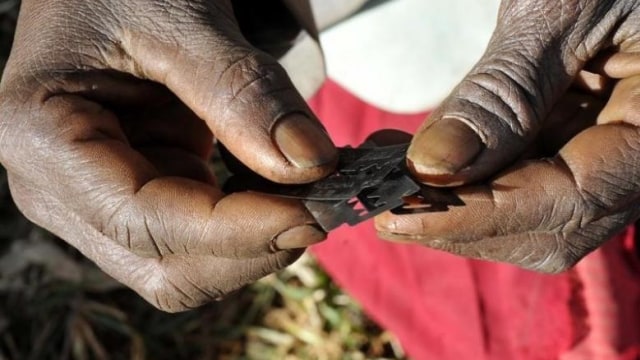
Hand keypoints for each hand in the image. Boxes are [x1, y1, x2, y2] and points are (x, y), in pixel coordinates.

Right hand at [0, 0, 336, 310]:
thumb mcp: (178, 16)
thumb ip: (241, 91)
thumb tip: (309, 165)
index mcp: (42, 140)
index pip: (145, 223)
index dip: (237, 231)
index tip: (312, 213)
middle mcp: (60, 190)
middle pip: (166, 268)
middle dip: (250, 248)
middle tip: (321, 205)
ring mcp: (100, 200)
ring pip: (189, 265)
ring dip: (256, 242)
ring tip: (306, 192)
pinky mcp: (140, 194)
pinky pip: (200, 237)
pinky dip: (250, 224)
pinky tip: (282, 188)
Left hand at [376, 0, 639, 272]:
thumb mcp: (556, 9)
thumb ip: (501, 94)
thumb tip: (432, 168)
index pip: (572, 200)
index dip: (479, 217)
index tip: (397, 216)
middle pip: (551, 224)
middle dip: (460, 222)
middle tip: (381, 205)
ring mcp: (610, 148)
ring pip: (532, 212)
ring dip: (455, 205)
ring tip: (386, 180)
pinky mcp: (579, 137)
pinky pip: (524, 177)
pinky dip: (467, 178)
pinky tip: (417, 160)